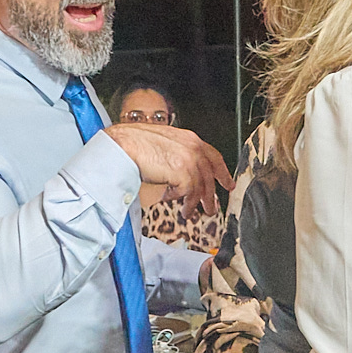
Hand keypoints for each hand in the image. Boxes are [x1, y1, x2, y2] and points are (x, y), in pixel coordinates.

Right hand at [102, 123, 232, 217]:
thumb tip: (182, 174)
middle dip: (211, 196)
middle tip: (212, 208)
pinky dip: (180, 201)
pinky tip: (171, 202)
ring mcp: (190, 160)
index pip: (214, 157)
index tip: (227, 184)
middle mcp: (194, 148)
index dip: (222, 172)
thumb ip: (178, 155)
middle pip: (210, 176)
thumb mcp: (164, 144)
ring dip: (194, 204)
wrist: (124, 144)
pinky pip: (188, 194)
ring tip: (188, 213)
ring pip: (200, 188)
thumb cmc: (135, 143)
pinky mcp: (184, 173)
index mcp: (190, 139)